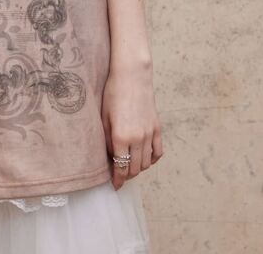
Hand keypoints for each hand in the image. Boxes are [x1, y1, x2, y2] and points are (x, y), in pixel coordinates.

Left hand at [101, 64, 163, 190]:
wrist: (132, 76)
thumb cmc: (113, 93)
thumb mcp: (104, 116)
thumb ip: (106, 139)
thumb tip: (110, 156)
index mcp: (120, 137)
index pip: (121, 167)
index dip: (118, 180)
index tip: (115, 186)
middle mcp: (137, 139)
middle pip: (135, 169)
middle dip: (127, 176)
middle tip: (121, 175)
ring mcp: (149, 134)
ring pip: (147, 163)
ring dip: (139, 168)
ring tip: (131, 166)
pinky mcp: (157, 128)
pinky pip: (158, 152)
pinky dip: (152, 159)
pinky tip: (145, 157)